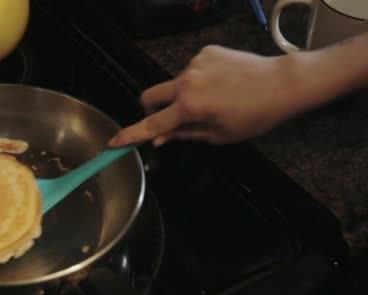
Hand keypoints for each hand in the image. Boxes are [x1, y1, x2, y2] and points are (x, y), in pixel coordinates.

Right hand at [108, 45, 318, 146]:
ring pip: (174, 84)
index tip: (113, 142)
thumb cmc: (255, 115)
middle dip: (151, 110)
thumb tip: (159, 138)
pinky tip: (220, 85)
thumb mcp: (219, 135)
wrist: (283, 84)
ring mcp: (195, 63)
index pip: (152, 125)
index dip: (130, 135)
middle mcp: (186, 81)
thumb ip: (184, 135)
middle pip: (149, 97)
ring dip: (182, 95)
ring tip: (213, 100)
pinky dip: (198, 81)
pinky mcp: (205, 51)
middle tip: (169, 120)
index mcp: (189, 106)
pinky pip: (191, 70)